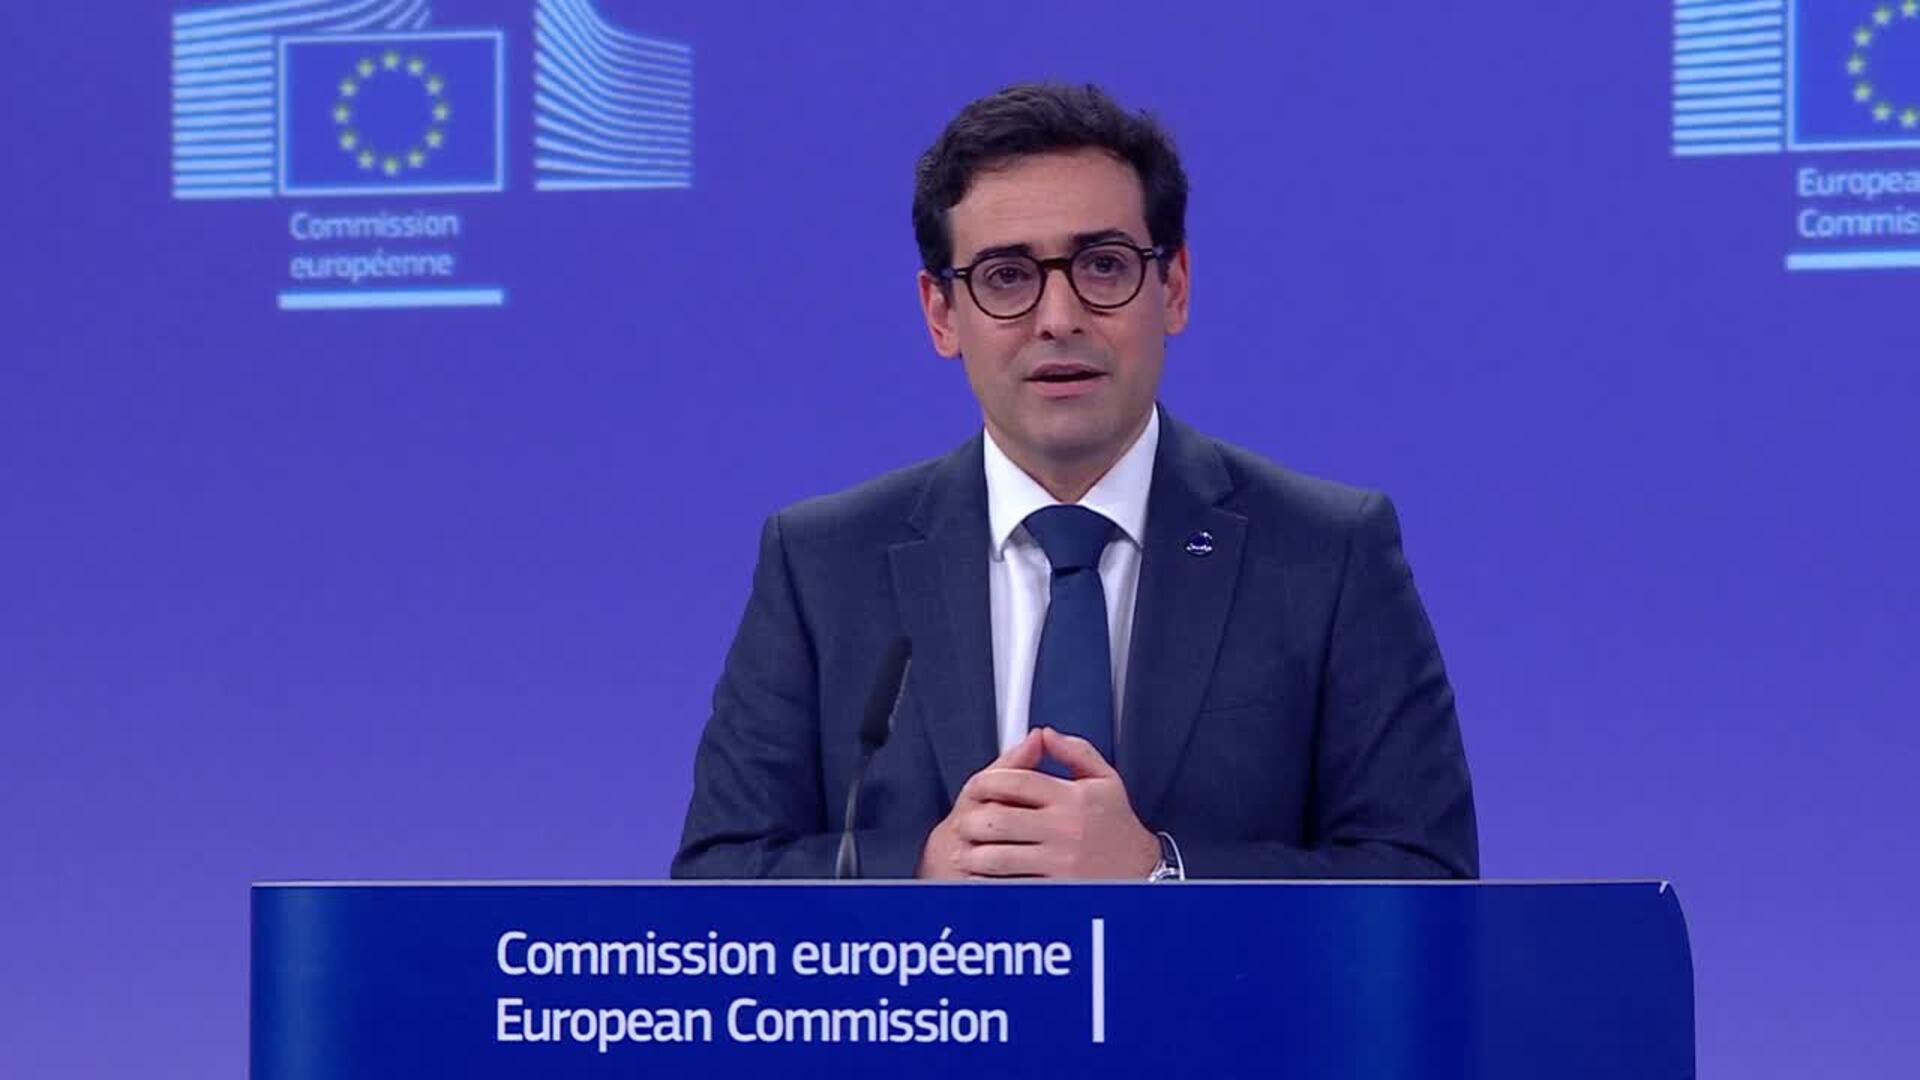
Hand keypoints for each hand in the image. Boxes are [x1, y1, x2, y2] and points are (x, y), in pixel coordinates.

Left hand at [916, 727, 1159, 879]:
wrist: (1145, 873)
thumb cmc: (1119, 827)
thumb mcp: (1105, 781)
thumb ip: (1075, 752)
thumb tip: (1043, 734)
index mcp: (1071, 798)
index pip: (1014, 781)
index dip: (985, 781)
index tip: (975, 788)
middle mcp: (1064, 828)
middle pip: (997, 819)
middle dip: (971, 821)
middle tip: (964, 825)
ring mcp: (1059, 862)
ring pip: (997, 857)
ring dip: (974, 855)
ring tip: (968, 853)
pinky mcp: (1056, 891)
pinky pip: (1011, 887)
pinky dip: (990, 884)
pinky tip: (984, 879)